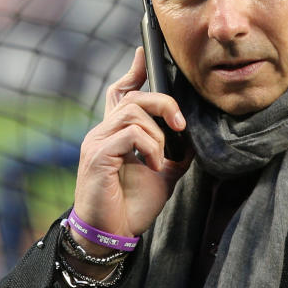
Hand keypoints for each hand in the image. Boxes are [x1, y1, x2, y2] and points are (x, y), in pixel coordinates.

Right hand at [72, 47, 191, 240]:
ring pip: (133, 112)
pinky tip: (153, 167)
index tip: (145, 53)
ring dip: (157, 134)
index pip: (121, 92)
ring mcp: (97, 142)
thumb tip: (191, 135)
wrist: (113, 234)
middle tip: (180, 125)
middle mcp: (102, 132)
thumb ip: (173, 152)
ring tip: (161, 159)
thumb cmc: (132, 205)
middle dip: (163, 103)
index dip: (134, 71)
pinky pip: (130, 134)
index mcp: (116, 133)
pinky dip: (150, 148)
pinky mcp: (97, 156)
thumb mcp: (163, 173)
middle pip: (134, 97)